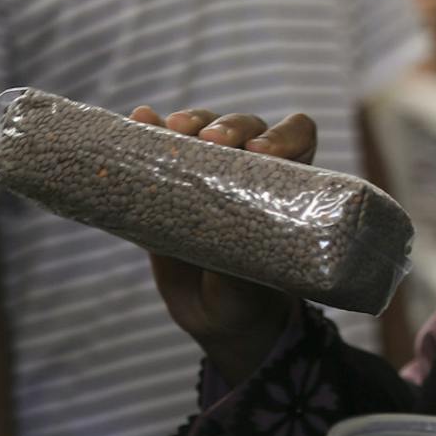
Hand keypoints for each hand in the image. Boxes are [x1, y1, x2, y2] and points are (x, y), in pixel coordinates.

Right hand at [129, 106, 315, 381]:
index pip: (297, 136)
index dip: (284, 135)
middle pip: (246, 126)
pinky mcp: (171, 179)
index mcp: (290, 182)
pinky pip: (161, 147)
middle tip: (213, 139)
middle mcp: (252, 165)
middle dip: (230, 127)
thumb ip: (244, 252)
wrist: (217, 315)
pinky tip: (137, 119)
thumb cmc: (253, 294)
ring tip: (172, 127)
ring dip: (190, 122)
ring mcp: (209, 169)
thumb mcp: (254, 280)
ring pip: (203, 129)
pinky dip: (149, 130)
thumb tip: (228, 226)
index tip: (262, 151)